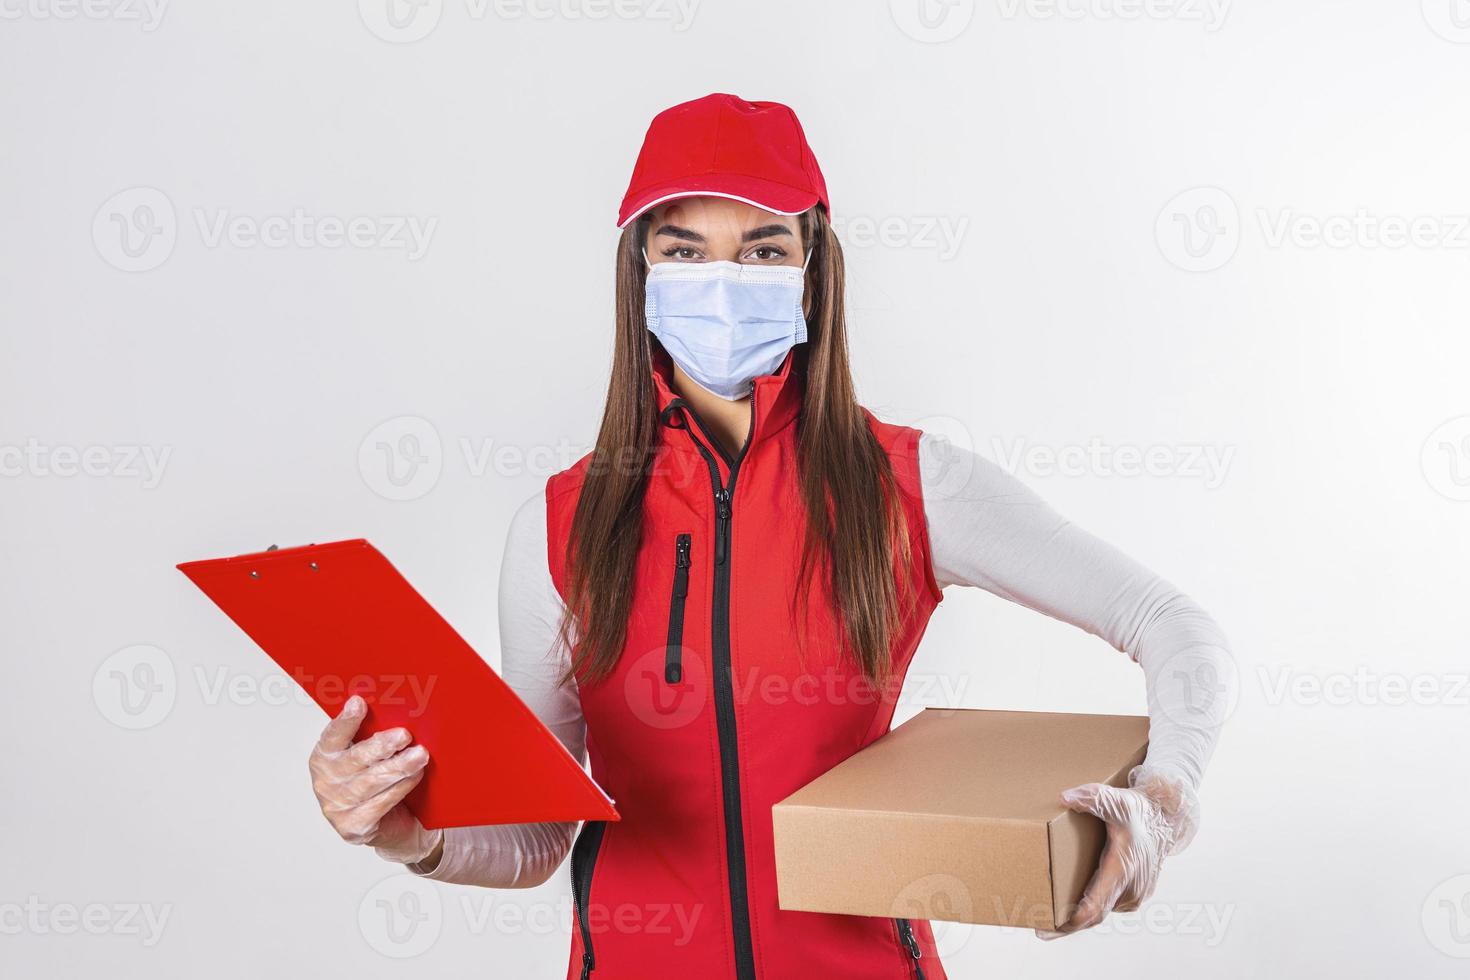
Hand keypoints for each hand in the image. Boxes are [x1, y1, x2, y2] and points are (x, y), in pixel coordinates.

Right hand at [308, 695, 442, 864]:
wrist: (390, 825)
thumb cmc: (379, 782)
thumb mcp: (371, 756)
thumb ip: (373, 735)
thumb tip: (394, 709)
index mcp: (324, 758)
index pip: (332, 736)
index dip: (345, 721)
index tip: (359, 703)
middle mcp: (326, 782)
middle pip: (355, 760)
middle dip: (382, 746)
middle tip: (404, 735)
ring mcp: (337, 807)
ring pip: (371, 782)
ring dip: (399, 767)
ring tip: (420, 755)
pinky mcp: (354, 827)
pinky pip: (381, 803)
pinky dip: (401, 787)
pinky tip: (415, 776)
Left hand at [1038, 770, 1195, 939]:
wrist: (1165, 821)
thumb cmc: (1138, 811)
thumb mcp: (1116, 800)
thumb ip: (1091, 797)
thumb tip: (1065, 797)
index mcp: (1123, 869)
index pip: (1096, 905)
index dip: (1072, 920)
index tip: (1050, 928)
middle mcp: (1131, 888)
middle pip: (1094, 915)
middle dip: (1067, 925)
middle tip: (1039, 930)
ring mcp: (1135, 895)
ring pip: (1102, 910)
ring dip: (1078, 916)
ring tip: (1048, 917)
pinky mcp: (1135, 896)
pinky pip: (1109, 906)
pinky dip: (1090, 908)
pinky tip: (1071, 905)